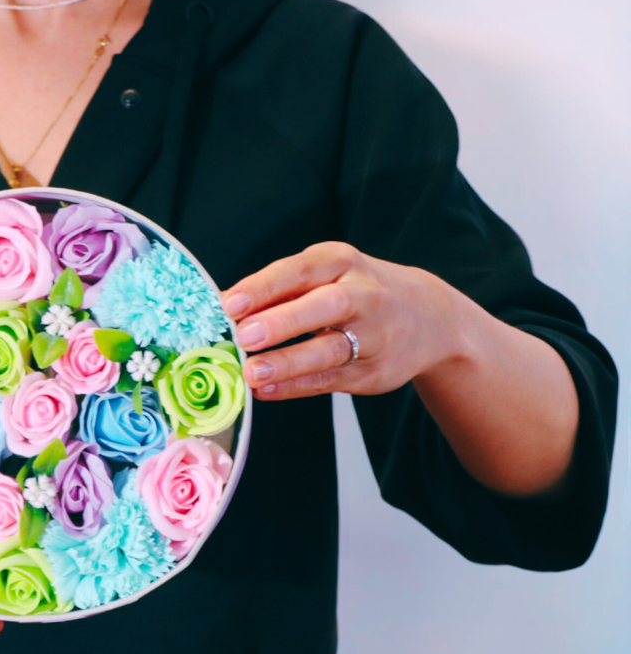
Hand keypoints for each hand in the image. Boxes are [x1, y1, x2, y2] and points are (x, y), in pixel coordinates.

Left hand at [222, 241, 463, 400]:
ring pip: (331, 349)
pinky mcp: (375, 371)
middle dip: (283, 321)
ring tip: (253, 373)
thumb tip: (222, 308)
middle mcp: (363, 294)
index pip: (301, 269)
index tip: (229, 303)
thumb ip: (280, 291)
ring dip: (289, 362)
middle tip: (243, 336)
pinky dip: (298, 386)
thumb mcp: (325, 275)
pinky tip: (267, 391)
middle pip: (326, 305)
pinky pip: (332, 380)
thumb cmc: (355, 291)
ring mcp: (373, 335)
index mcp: (341, 262)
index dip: (265, 286)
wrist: (429, 318)